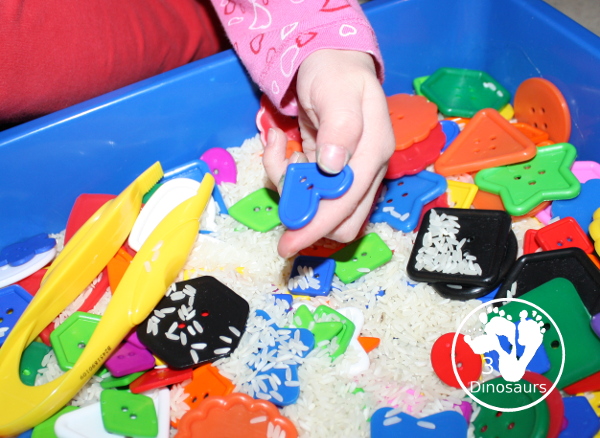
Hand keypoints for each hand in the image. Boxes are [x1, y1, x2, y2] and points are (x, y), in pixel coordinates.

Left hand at [263, 49, 394, 257]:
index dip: (318, 225)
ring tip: (280, 152)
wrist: (331, 63)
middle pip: (341, 220)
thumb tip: (333, 166)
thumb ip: (341, 126)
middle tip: (281, 185)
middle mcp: (365, 170)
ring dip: (292, 190)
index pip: (348, 203)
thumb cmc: (336, 73)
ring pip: (320, 208)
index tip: (288, 242)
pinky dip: (287, 175)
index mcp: (374, 153)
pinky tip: (282, 146)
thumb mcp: (338, 91)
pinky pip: (307, 190)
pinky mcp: (329, 172)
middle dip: (305, 215)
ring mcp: (347, 173)